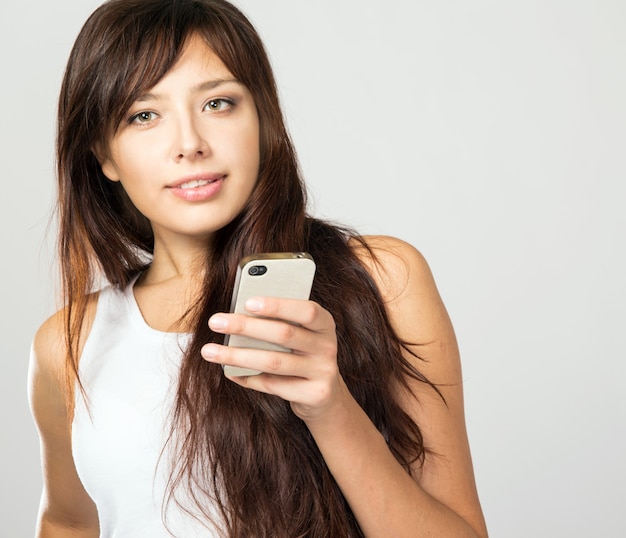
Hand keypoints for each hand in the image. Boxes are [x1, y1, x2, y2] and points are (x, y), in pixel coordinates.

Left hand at [201, 296, 344, 420]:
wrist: (325, 395)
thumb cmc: (302, 354)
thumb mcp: (300, 334)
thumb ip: (280, 322)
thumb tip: (238, 313)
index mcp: (325, 324)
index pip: (306, 310)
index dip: (278, 306)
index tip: (247, 302)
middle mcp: (327, 346)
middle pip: (284, 334)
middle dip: (246, 327)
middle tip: (215, 322)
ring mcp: (323, 372)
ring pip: (274, 362)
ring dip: (238, 356)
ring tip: (209, 351)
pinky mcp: (314, 394)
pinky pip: (273, 385)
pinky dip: (248, 378)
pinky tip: (230, 372)